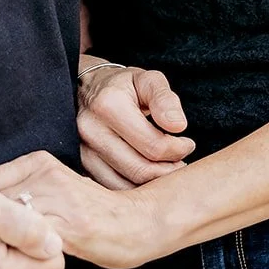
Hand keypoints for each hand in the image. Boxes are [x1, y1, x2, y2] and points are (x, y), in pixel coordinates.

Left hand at [0, 152, 165, 268]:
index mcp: (39, 161)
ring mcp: (58, 198)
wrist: (135, 223)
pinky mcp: (69, 225)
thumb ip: (23, 188)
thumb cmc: (89, 211)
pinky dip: (16, 254)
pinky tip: (13, 265)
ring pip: (6, 222)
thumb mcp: (54, 187)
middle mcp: (46, 174)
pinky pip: (28, 241)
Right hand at [78, 63, 194, 188]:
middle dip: (168, 170)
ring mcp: (82, 150)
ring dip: (152, 182)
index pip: (153, 145)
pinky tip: (146, 173)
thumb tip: (178, 126)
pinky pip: (113, 188)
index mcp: (109, 105)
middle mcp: (91, 130)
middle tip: (180, 161)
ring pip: (126, 185)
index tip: (187, 144)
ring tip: (165, 168)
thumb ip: (165, 100)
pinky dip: (134, 188)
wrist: (86, 89)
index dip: (178, 149)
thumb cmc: (123, 85)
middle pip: (140, 169)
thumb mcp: (148, 80)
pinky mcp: (81, 164)